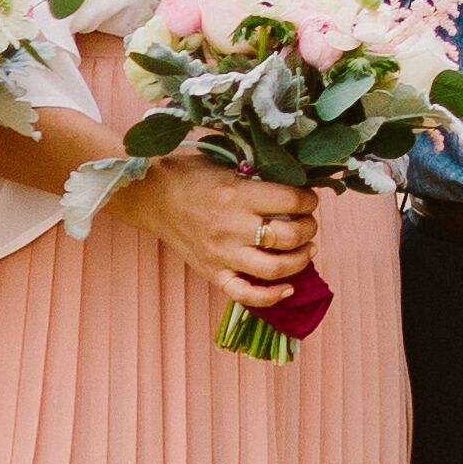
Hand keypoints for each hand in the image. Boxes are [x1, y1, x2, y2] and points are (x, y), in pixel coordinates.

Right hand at [118, 152, 322, 307]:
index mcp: (238, 195)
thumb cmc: (192, 176)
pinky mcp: (212, 272)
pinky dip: (271, 297)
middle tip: (308, 222)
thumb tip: (298, 186)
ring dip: (300, 260)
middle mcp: (231, 228)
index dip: (309, 200)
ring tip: (306, 249)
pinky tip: (288, 288)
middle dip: (309, 229)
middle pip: (288, 237)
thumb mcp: (229, 166)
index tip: (310, 199)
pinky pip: (245, 295)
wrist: (152, 196)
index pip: (291, 201)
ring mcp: (221, 254)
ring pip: (274, 269)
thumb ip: (261, 179)